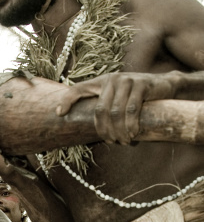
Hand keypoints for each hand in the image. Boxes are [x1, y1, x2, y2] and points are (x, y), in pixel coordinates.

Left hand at [56, 71, 176, 144]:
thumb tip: (91, 132)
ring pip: (116, 112)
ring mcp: (127, 80)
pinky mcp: (141, 85)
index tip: (58, 114)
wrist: (164, 85)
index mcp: (101, 82)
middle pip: (100, 110)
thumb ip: (105, 107)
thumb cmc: (137, 97)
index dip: (67, 100)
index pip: (78, 89)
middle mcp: (111, 79)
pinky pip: (132, 110)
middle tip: (112, 142)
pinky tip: (133, 134)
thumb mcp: (118, 98)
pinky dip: (131, 125)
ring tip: (124, 141)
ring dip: (119, 132)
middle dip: (105, 130)